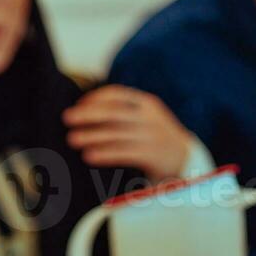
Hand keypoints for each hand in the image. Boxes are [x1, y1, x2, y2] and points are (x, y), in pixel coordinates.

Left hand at [63, 86, 194, 182]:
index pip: (117, 94)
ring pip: (116, 133)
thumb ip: (125, 114)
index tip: (79, 105)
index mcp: (147, 104)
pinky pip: (124, 152)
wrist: (187, 160)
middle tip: (67, 118)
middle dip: (88, 114)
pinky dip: (105, 153)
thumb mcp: (146, 120)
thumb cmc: (157, 140)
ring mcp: (152, 135)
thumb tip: (88, 113)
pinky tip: (89, 156)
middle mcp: (150, 117)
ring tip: (72, 139)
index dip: (96, 98)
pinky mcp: (153, 155)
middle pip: (114, 112)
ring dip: (92, 135)